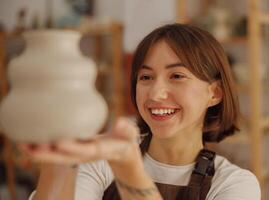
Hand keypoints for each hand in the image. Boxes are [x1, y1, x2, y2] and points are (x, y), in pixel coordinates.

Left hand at [18, 118, 140, 166]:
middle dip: (48, 155)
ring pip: (58, 157)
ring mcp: (79, 154)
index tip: (59, 142)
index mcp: (101, 150)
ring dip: (40, 154)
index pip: (87, 151)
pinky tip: (29, 141)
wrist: (122, 153)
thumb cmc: (126, 141)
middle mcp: (87, 154)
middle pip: (66, 158)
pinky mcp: (74, 151)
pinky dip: (43, 149)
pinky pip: (57, 153)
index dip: (73, 148)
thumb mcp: (131, 135)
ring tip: (22, 145)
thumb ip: (127, 130)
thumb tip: (120, 123)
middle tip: (29, 147)